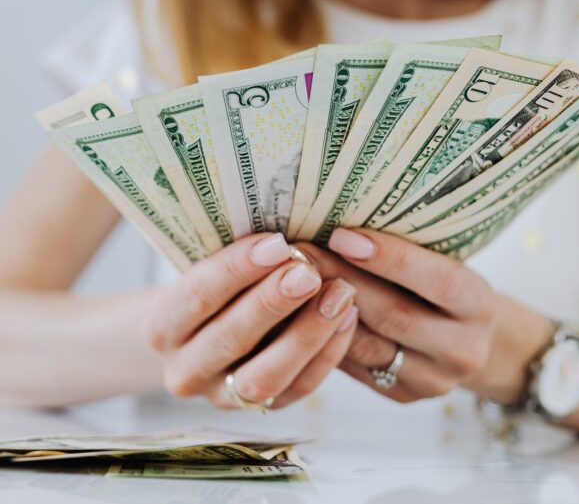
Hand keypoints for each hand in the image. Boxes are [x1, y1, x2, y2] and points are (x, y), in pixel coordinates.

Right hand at [141, 233, 357, 408]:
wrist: (210, 332)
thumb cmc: (218, 287)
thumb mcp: (211, 267)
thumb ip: (239, 259)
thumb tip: (286, 238)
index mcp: (161, 327)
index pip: (196, 297)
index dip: (236, 270)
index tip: (277, 244)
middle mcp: (184, 370)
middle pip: (229, 338)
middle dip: (272, 302)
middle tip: (308, 272)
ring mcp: (221, 397)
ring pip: (264, 376)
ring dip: (306, 333)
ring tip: (339, 294)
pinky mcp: (262, 409)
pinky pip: (298, 387)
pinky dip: (327, 353)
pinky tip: (347, 318)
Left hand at [297, 228, 494, 402]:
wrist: (464, 338)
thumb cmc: (441, 286)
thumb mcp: (441, 263)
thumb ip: (405, 251)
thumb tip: (340, 226)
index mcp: (479, 305)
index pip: (438, 280)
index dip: (390, 258)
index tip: (340, 235)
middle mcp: (463, 349)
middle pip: (395, 316)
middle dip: (343, 281)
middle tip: (301, 253)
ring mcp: (433, 380)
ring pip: (368, 347)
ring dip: (324, 312)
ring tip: (291, 281)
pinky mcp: (403, 395)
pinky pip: (356, 367)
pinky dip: (327, 338)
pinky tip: (300, 312)